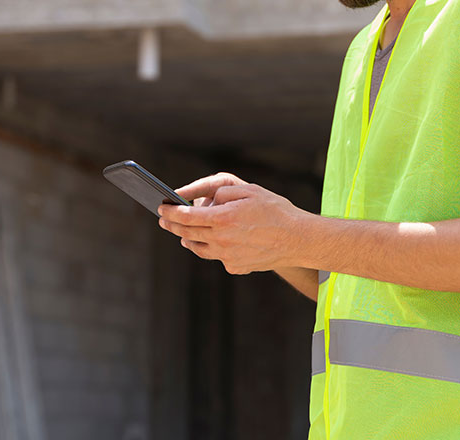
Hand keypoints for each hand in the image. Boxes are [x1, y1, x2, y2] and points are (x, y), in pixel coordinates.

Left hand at [158, 178, 309, 274]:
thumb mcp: (249, 191)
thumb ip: (222, 193)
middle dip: (172, 225)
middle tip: (165, 219)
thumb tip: (203, 201)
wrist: (297, 239)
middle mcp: (221, 240)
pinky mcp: (235, 267)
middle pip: (187, 233)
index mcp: (222, 218)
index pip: (185, 216)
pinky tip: (216, 241)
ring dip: (188, 238)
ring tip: (185, 232)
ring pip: (198, 248)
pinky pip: (216, 257)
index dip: (170, 212)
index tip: (161, 208)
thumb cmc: (275, 210)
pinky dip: (212, 248)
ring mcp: (227, 256)